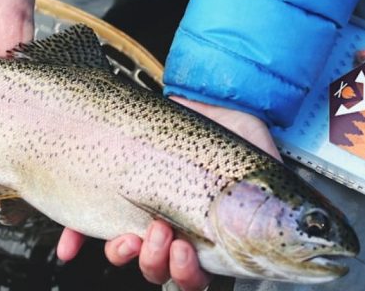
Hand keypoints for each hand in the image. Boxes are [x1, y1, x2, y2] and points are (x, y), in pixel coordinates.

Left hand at [57, 96, 280, 290]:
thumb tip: (294, 230)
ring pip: (129, 254)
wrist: (205, 94)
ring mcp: (145, 215)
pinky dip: (76, 239)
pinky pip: (87, 227)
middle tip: (162, 234)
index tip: (186, 253)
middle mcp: (178, 232)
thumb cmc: (238, 131)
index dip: (189, 277)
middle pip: (162, 272)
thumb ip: (275, 204)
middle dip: (157, 263)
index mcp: (214, 237)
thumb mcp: (265, 167)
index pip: (201, 278)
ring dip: (125, 252)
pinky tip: (70, 245)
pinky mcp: (116, 195)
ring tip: (131, 230)